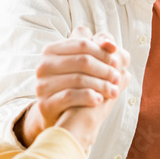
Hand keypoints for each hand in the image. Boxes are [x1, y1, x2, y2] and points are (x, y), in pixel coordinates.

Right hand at [15, 27, 130, 146]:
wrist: (58, 114)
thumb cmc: (75, 84)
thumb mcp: (84, 63)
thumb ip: (98, 48)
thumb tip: (111, 44)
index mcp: (51, 50)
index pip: (83, 44)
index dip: (103, 53)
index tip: (116, 63)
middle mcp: (44, 66)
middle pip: (83, 61)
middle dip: (104, 69)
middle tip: (117, 78)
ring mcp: (42, 85)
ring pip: (79, 79)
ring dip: (101, 85)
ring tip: (113, 91)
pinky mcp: (45, 103)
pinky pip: (70, 96)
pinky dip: (89, 96)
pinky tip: (99, 100)